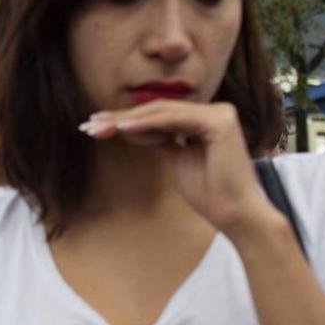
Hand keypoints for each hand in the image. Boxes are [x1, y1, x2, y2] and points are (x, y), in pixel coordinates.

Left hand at [80, 101, 276, 232]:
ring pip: (161, 112)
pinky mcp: (219, 122)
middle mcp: (215, 111)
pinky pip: (173, 119)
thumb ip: (164, 140)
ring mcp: (219, 114)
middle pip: (157, 111)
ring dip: (125, 119)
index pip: (159, 115)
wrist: (235, 213)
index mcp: (205, 119)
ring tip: (97, 127)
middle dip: (119, 118)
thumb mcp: (179, 160)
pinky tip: (121, 127)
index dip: (126, 120)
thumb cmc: (210, 193)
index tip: (97, 127)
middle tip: (88, 125)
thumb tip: (139, 129)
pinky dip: (145, 123)